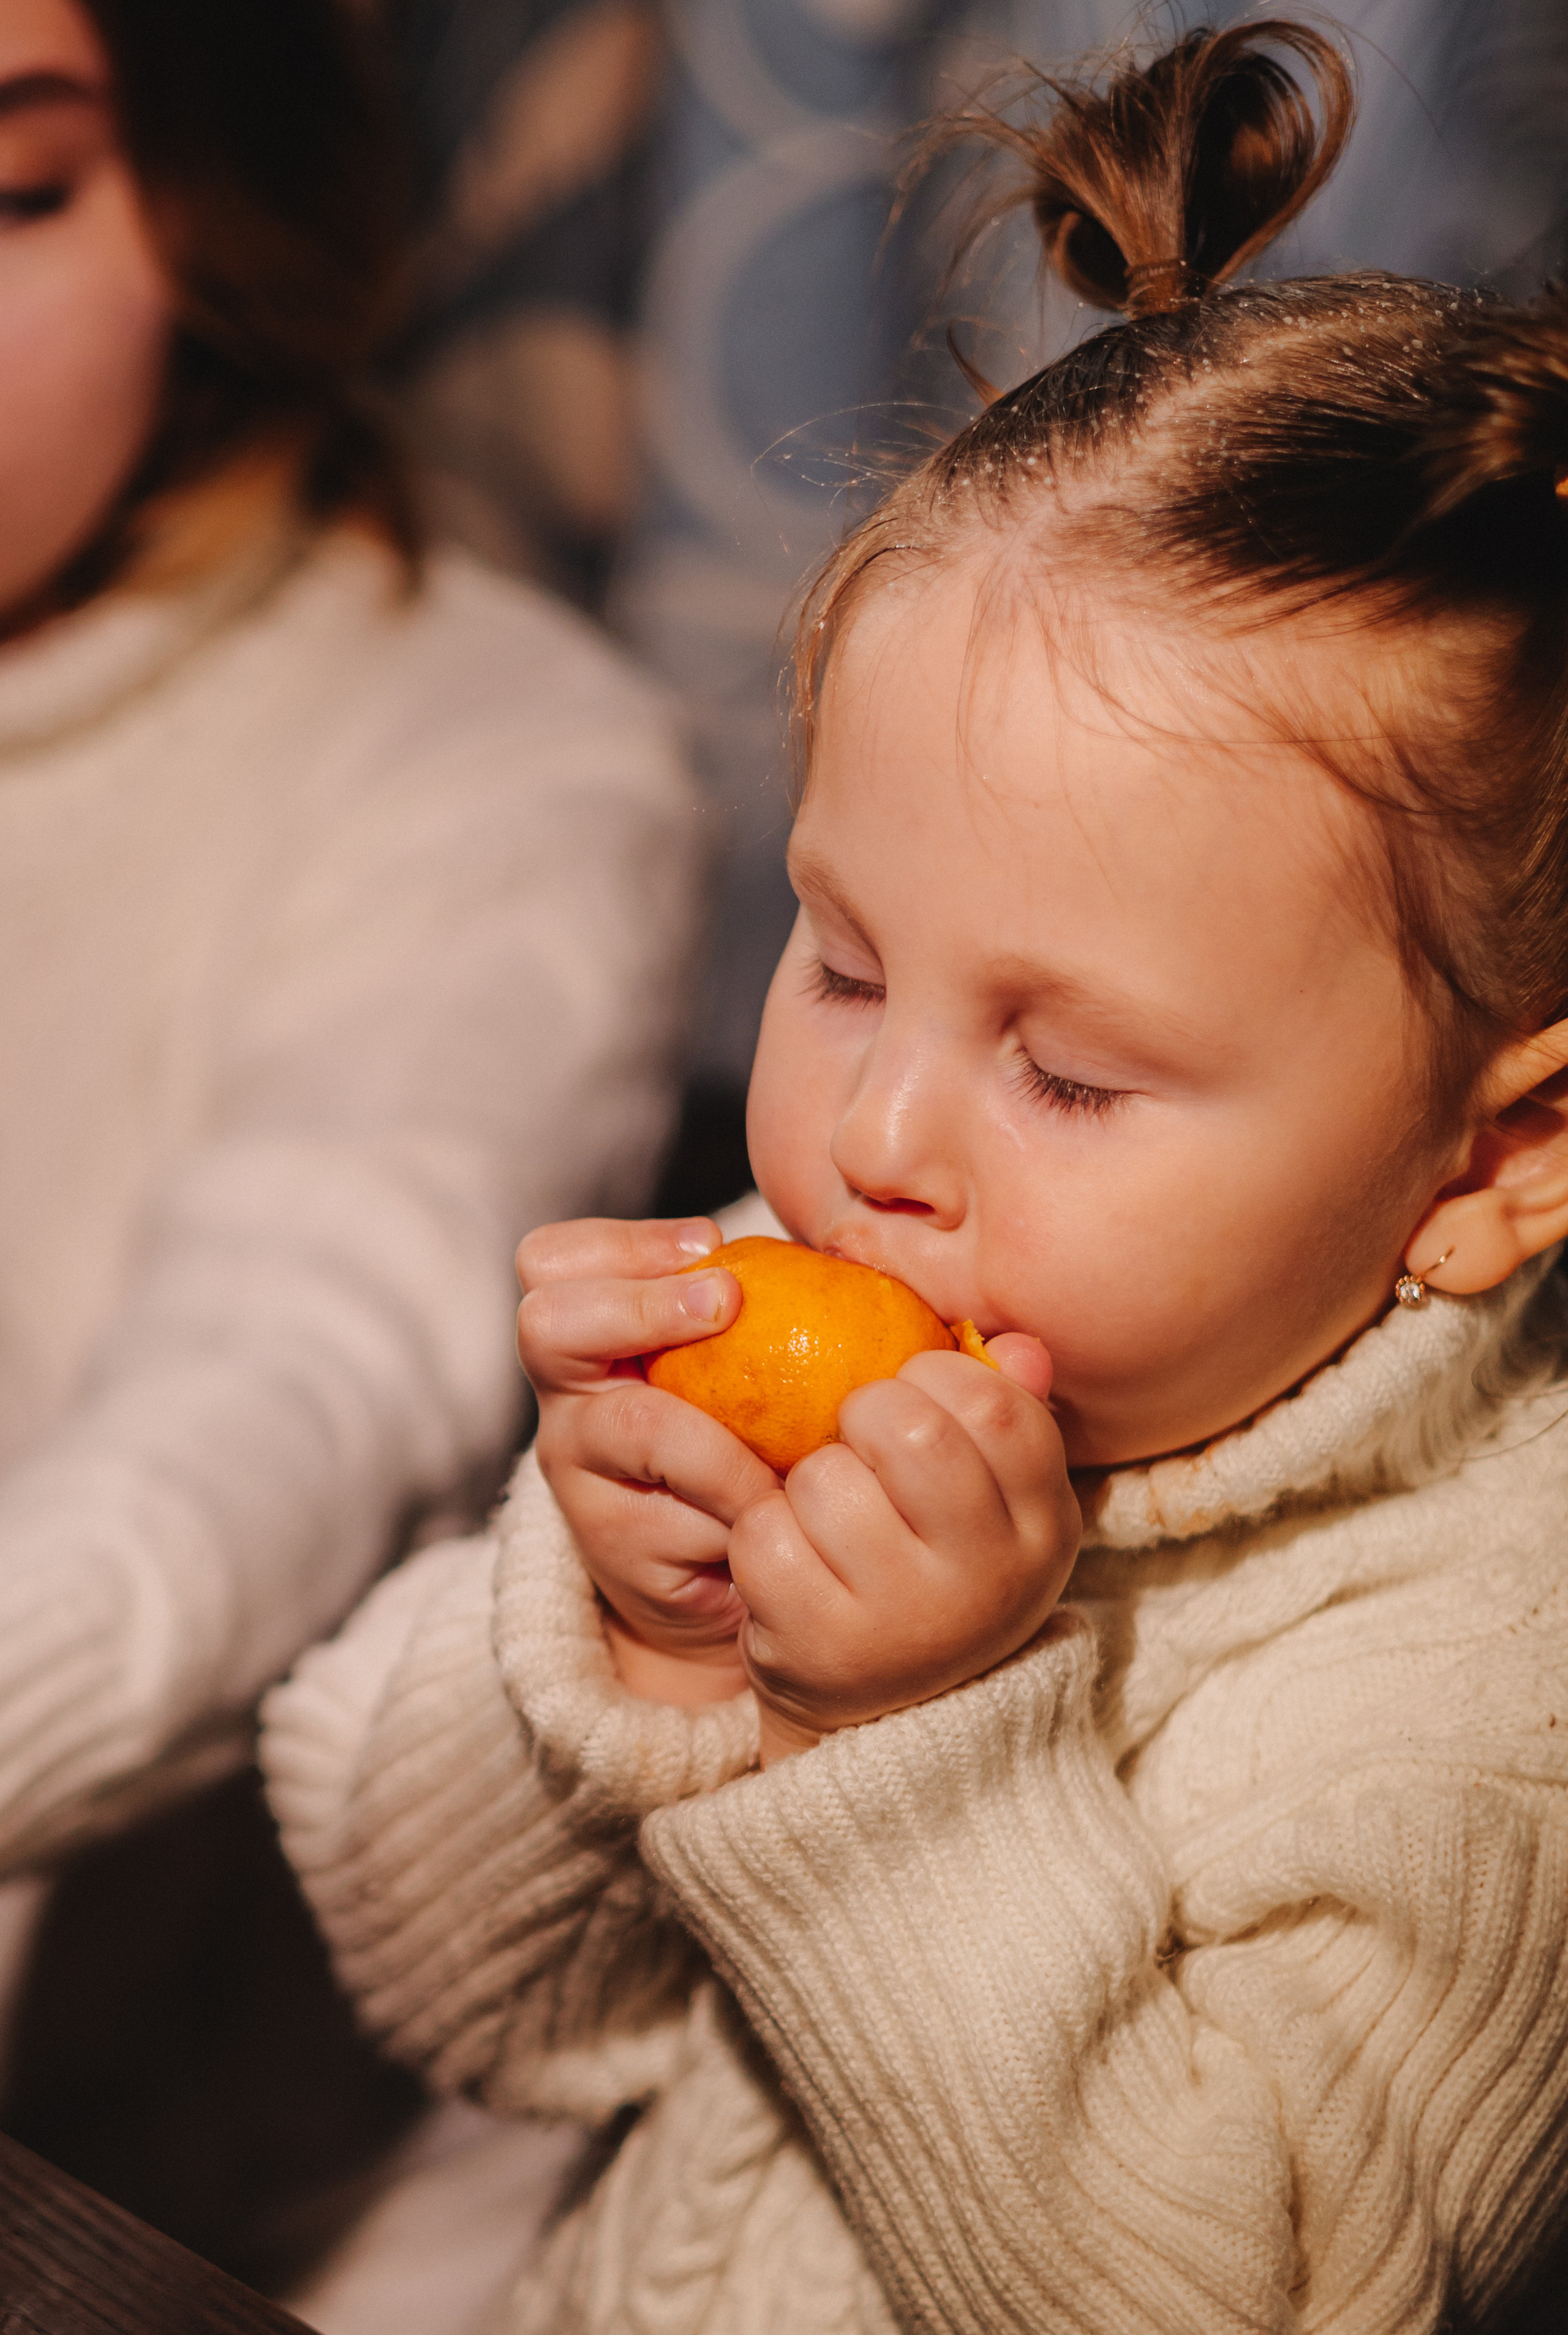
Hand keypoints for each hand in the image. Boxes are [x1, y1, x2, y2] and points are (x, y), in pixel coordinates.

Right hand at [516, 1216, 779, 1705]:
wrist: (722, 1578)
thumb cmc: (752, 1446)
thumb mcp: (749, 1369)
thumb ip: (769, 1311)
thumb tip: (849, 1254)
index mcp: (594, 1338)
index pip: (555, 1262)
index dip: (625, 1243)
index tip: (711, 1245)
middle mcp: (569, 1398)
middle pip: (548, 1322)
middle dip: (643, 1303)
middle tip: (728, 1303)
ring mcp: (578, 1472)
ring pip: (632, 1424)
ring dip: (726, 1434)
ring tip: (787, 1461)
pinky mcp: (612, 1543)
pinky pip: (684, 1515)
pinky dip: (749, 1507)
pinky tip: (789, 1512)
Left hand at [725, 1342, 1079, 1763]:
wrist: (885, 1720)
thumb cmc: (935, 1571)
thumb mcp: (992, 1506)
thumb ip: (1006, 1413)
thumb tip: (1015, 1347)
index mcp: (1042, 1528)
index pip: (996, 1408)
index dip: (937, 1376)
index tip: (914, 1396)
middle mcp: (988, 1579)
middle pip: (911, 1431)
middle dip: (866, 1413)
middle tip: (859, 1443)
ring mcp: (905, 1619)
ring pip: (825, 1477)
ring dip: (809, 1480)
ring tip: (828, 1516)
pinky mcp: (821, 1646)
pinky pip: (764, 1532)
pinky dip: (761, 1530)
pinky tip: (790, 1558)